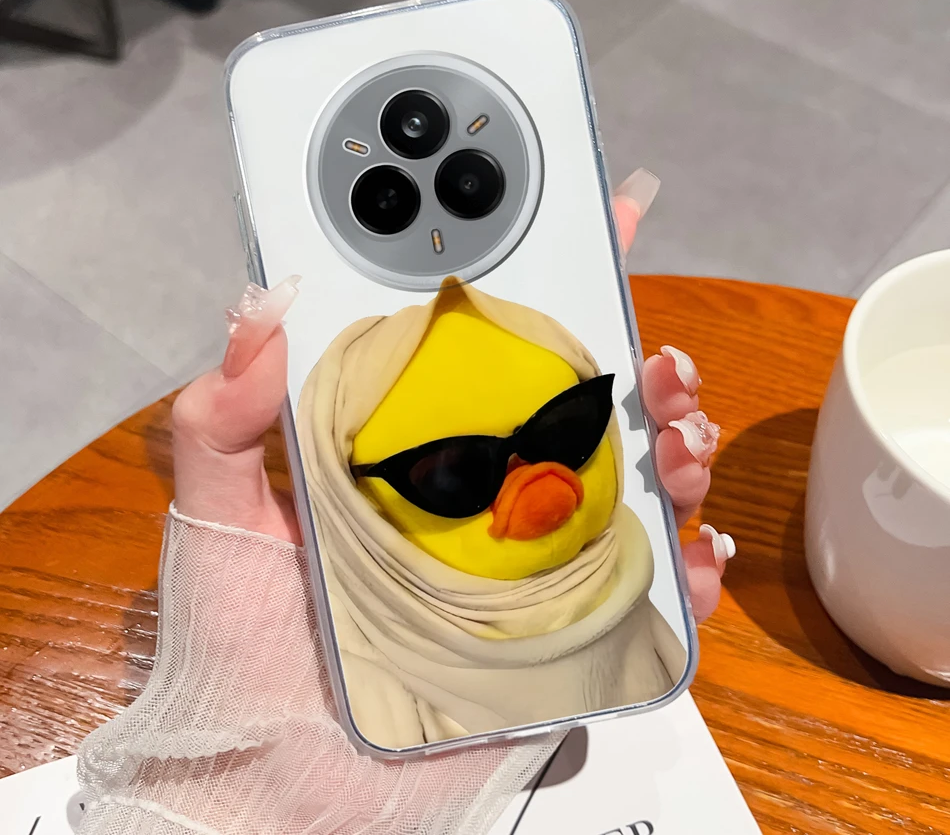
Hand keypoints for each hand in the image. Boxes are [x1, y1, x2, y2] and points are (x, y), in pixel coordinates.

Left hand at [172, 169, 732, 618]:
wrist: (277, 784)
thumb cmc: (245, 650)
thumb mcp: (220, 517)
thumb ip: (222, 417)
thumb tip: (260, 308)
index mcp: (415, 447)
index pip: (489, 346)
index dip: (548, 279)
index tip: (599, 221)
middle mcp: (482, 494)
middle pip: (584, 407)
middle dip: (640, 368)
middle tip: (655, 359)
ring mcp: (529, 562)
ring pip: (632, 484)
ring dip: (678, 450)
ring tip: (678, 444)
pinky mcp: (562, 636)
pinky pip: (649, 595)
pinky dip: (691, 569)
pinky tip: (698, 552)